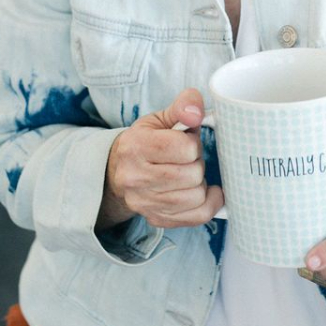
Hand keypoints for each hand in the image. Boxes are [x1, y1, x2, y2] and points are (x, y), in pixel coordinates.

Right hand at [98, 89, 223, 231]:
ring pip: (196, 197)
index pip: (185, 148)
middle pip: (192, 174)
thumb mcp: (159, 118)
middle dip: (198, 163)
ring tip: (189, 174)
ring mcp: (144, 202)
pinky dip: (208, 204)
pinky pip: (196, 217)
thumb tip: (196, 111)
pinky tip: (203, 193)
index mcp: (136, 146)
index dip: (194, 143)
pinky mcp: (155, 218)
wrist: (117, 171)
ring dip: (200, 184)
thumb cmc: (144, 142)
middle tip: (188, 159)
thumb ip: (182, 107)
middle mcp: (135, 177)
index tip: (186, 142)